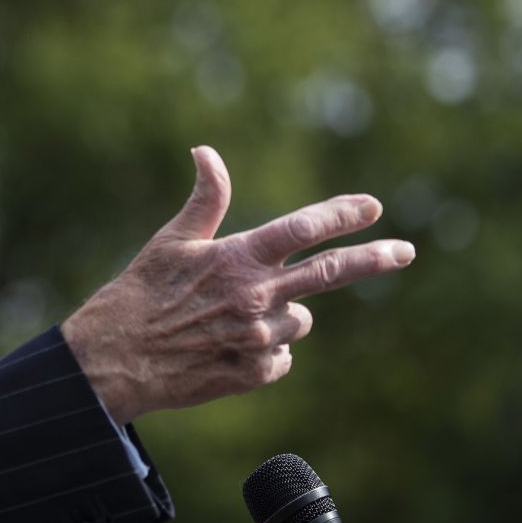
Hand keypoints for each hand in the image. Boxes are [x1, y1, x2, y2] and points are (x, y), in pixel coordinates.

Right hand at [60, 145, 414, 423]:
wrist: (116, 358)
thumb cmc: (141, 292)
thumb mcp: (172, 240)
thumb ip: (205, 199)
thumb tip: (206, 151)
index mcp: (237, 257)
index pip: (302, 229)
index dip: (341, 215)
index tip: (372, 206)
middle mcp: (255, 295)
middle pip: (329, 274)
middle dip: (373, 259)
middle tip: (405, 251)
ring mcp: (257, 336)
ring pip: (299, 321)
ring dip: (281, 315)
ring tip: (232, 318)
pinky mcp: (253, 372)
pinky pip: (282, 357)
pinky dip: (266, 350)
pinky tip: (230, 346)